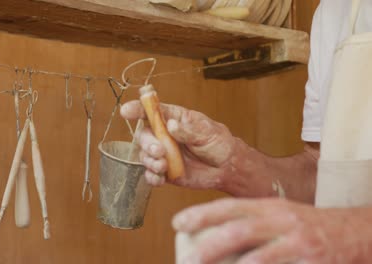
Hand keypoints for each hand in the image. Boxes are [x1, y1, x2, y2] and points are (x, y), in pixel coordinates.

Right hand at [120, 101, 273, 196]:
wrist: (227, 167)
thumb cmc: (218, 142)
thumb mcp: (207, 131)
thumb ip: (188, 129)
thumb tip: (171, 125)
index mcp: (173, 118)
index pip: (151, 110)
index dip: (137, 109)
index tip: (126, 111)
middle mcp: (164, 135)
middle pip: (143, 136)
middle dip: (147, 144)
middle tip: (160, 151)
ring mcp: (163, 154)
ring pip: (144, 156)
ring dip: (150, 161)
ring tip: (164, 166)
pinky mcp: (165, 172)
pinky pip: (151, 175)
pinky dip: (152, 177)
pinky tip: (160, 178)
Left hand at [173, 198, 371, 263]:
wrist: (352, 231)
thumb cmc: (306, 227)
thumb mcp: (279, 216)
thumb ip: (252, 222)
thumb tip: (215, 235)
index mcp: (268, 205)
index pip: (229, 206)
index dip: (201, 213)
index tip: (178, 222)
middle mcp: (279, 217)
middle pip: (236, 228)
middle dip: (207, 243)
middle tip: (186, 258)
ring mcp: (295, 236)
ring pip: (253, 250)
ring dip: (226, 262)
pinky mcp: (309, 255)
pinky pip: (275, 263)